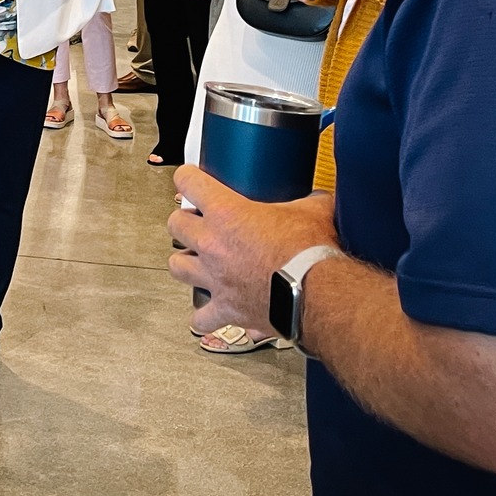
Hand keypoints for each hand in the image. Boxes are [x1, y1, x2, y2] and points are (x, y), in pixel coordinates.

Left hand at [169, 167, 337, 333]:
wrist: (317, 295)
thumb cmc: (310, 254)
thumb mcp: (313, 212)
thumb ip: (311, 201)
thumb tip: (321, 198)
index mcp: (227, 212)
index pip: (188, 182)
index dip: (187, 178)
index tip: (189, 180)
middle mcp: (212, 243)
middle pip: (175, 224)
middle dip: (184, 221)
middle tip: (197, 223)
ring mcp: (215, 277)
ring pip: (177, 266)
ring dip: (185, 262)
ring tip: (196, 261)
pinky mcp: (225, 308)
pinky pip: (202, 317)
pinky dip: (205, 316)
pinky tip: (210, 311)